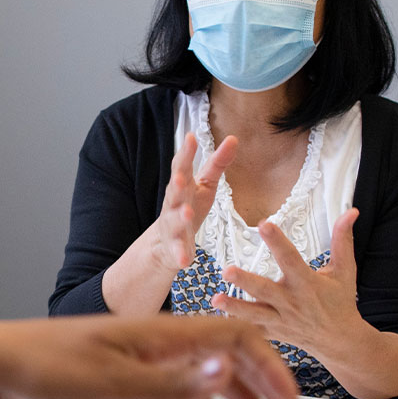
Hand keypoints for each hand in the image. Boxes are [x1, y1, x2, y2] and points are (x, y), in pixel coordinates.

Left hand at [0, 315, 307, 398]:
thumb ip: (176, 381)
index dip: (273, 372)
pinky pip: (184, 383)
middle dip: (269, 388)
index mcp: (163, 333)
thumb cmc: (47, 369)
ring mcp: (146, 353)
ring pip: (211, 371)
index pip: (239, 340)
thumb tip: (232, 369)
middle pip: (232, 355)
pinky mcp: (129, 370)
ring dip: (245, 398)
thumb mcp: (114, 384)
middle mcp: (160, 338)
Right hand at [135, 132, 237, 271]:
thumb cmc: (188, 207)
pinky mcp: (174, 248)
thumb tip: (232, 138)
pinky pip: (177, 252)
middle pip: (174, 192)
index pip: (181, 166)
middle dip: (176, 184)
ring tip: (186, 213)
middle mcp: (173, 204)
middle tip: (181, 177)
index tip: (190, 137)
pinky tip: (185, 260)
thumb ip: (218, 163)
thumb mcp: (205, 184)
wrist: (165, 244)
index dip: (185, 153)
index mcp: (182, 186)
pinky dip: (180, 255)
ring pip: (174, 221)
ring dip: (179, 217)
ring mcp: (172, 226)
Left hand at [213, 208, 375, 352]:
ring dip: (235, 307)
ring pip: (254, 314)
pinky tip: (217, 322)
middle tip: (227, 270)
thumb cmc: (341, 302)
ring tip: (215, 299)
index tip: (264, 224)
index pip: (290, 258)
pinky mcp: (274, 333)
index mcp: (307, 283)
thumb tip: (351, 212)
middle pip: (265, 290)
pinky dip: (237, 328)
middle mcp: (292, 302)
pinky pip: (253, 332)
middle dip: (246, 281)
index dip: (277, 241)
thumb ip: (343, 240)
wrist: (341, 341)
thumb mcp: (345, 270)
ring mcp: (281, 320)